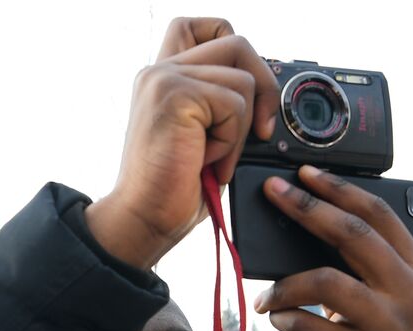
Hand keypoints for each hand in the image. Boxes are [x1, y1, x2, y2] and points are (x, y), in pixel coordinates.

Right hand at [85, 17, 278, 269]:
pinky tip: (206, 161)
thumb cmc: (171, 190)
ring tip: (214, 158)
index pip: (200, 27)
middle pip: (237, 43)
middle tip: (259, 131)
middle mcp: (159, 71)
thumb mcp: (204, 136)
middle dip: (263, 88)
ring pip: (242, 80)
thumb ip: (221, 102)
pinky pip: (235, 104)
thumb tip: (267, 94)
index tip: (244, 90)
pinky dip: (231, 141)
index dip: (233, 47)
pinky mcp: (175, 94)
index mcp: (163, 78)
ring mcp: (165, 79)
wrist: (144, 220)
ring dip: (240, 129)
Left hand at [251, 166, 412, 330]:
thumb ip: (365, 266)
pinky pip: (309, 328)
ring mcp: (388, 325)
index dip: (340, 189)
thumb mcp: (391, 298)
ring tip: (266, 297)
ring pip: (326, 281)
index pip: (380, 214)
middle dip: (307, 208)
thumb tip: (308, 227)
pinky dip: (285, 319)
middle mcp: (409, 291)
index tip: (305, 172)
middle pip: (354, 236)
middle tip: (273, 194)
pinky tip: (277, 320)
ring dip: (284, 284)